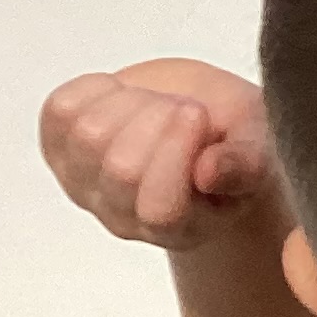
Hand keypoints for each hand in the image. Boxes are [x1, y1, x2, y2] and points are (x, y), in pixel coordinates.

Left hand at [39, 59, 277, 249]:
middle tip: (185, 106)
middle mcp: (123, 217)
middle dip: (159, 117)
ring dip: (131, 101)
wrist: (195, 115)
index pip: (160, 209)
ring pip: (88, 135)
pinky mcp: (57, 148)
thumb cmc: (231, 134)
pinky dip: (96, 89)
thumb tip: (210, 171)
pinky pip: (61, 110)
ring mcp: (84, 184)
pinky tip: (124, 95)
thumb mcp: (259, 145)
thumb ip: (246, 162)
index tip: (198, 113)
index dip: (176, 154)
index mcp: (180, 228)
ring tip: (158, 103)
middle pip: (122, 168)